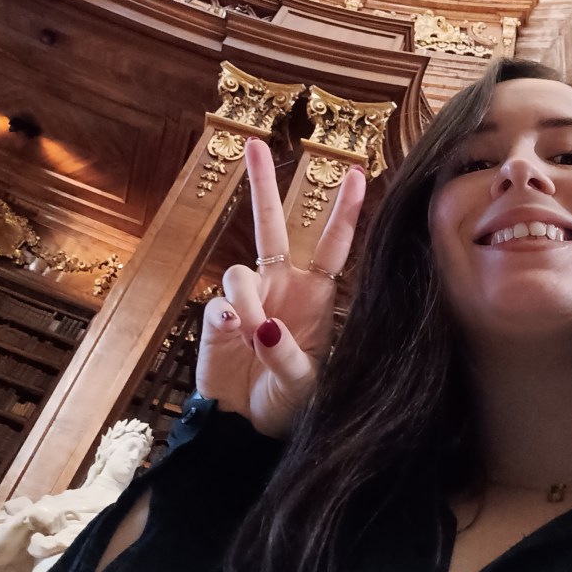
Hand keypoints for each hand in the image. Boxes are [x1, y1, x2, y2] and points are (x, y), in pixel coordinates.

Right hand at [196, 137, 365, 437]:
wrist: (245, 428)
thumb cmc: (288, 404)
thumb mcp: (305, 386)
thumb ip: (287, 357)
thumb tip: (261, 326)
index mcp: (314, 296)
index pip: (332, 245)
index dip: (343, 211)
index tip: (355, 173)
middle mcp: (280, 286)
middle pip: (271, 225)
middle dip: (263, 184)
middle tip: (255, 143)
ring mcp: (246, 298)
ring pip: (240, 272)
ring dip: (248, 302)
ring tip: (254, 337)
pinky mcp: (216, 316)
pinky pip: (219, 302)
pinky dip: (228, 318)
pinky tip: (235, 336)